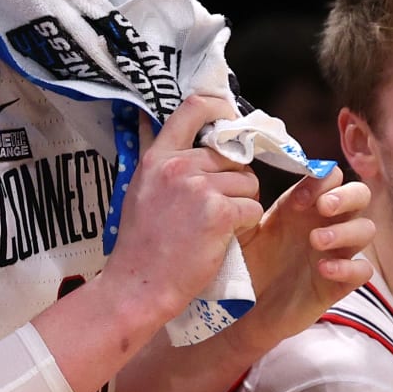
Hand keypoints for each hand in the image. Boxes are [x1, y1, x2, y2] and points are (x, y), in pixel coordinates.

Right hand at [104, 95, 266, 325]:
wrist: (139, 284)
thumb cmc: (142, 245)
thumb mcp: (142, 190)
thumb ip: (165, 162)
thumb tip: (186, 136)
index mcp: (157, 157)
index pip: (193, 108)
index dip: (220, 107)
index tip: (231, 116)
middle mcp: (177, 166)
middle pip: (232, 157)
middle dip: (234, 181)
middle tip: (215, 208)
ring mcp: (199, 188)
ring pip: (249, 182)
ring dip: (242, 204)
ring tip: (216, 226)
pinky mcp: (219, 213)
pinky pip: (252, 207)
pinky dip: (245, 225)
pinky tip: (223, 238)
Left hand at [232, 169, 374, 351]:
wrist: (242, 312)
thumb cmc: (245, 266)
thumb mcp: (243, 233)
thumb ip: (249, 207)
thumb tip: (250, 182)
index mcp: (303, 207)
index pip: (331, 178)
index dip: (321, 181)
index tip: (298, 200)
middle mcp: (325, 224)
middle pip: (360, 195)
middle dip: (346, 196)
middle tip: (324, 207)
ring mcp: (335, 253)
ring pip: (366, 230)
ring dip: (346, 231)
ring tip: (316, 240)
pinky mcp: (338, 284)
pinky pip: (362, 270)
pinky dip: (348, 267)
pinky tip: (323, 269)